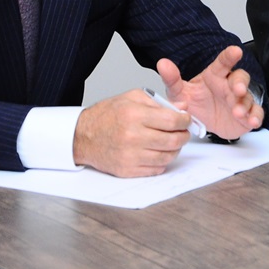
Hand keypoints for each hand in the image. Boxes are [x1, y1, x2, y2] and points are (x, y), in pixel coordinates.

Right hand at [72, 88, 190, 177]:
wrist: (83, 136)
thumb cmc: (106, 115)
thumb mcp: (131, 98)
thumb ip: (159, 101)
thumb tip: (182, 106)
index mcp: (134, 115)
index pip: (172, 121)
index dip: (184, 120)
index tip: (186, 119)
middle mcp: (133, 136)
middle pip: (173, 141)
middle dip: (184, 136)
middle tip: (183, 132)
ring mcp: (130, 156)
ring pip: (167, 157)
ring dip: (175, 149)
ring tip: (172, 141)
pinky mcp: (128, 170)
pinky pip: (156, 169)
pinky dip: (162, 161)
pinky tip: (158, 152)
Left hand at [157, 45, 264, 140]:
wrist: (201, 124)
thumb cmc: (195, 103)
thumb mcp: (179, 93)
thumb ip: (172, 79)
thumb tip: (163, 64)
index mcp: (214, 76)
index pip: (223, 63)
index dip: (229, 56)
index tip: (235, 51)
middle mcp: (229, 85)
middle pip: (240, 78)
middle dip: (241, 83)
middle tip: (237, 89)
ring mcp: (239, 100)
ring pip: (248, 97)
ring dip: (244, 104)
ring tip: (237, 112)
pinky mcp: (246, 115)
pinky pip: (255, 112)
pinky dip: (255, 116)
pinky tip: (252, 121)